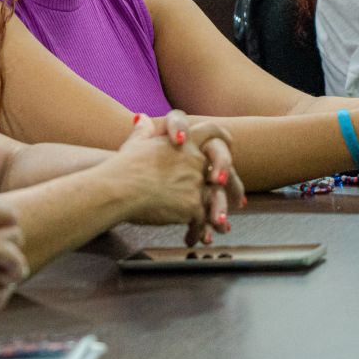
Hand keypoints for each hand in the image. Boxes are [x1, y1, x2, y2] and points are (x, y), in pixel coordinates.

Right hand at [116, 113, 238, 245]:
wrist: (119, 188)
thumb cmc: (122, 167)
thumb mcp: (134, 144)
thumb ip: (144, 132)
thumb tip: (142, 119)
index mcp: (184, 142)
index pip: (209, 131)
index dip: (221, 136)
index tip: (228, 143)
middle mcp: (195, 160)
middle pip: (221, 171)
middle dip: (231, 186)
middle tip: (239, 199)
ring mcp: (195, 183)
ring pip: (215, 200)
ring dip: (217, 215)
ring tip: (218, 227)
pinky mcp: (192, 206)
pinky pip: (201, 221)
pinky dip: (198, 231)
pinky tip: (191, 238)